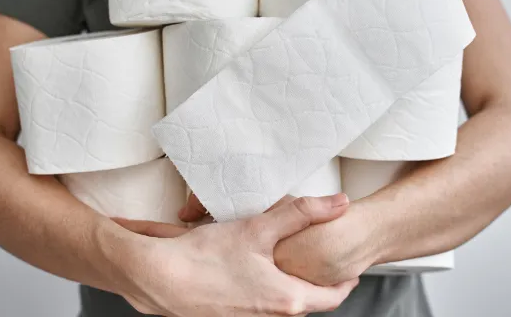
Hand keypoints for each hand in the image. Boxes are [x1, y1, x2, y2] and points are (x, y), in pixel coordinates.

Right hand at [177, 194, 377, 286]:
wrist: (161, 280)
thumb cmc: (208, 258)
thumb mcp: (258, 228)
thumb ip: (301, 213)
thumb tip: (339, 203)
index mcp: (286, 299)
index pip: (332, 298)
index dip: (344, 283)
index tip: (350, 271)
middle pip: (306, 302)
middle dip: (316, 284)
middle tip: (321, 266)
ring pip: (280, 305)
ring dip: (289, 288)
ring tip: (289, 266)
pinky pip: (258, 308)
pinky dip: (265, 293)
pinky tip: (253, 274)